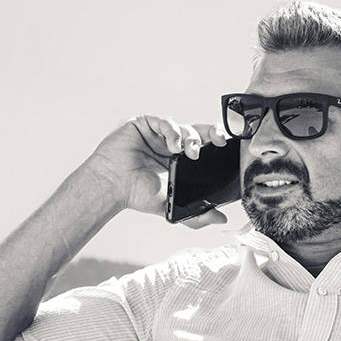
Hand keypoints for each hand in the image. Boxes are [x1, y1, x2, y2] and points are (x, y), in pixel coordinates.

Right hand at [83, 115, 230, 227]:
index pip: (206, 148)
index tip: (227, 147)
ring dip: (192, 138)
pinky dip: (173, 131)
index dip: (217, 144)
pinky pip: (165, 122)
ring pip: (185, 127)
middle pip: (200, 132)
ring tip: (189, 153)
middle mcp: (172, 145)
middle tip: (219, 141)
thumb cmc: (137, 195)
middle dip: (213, 133)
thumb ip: (197, 214)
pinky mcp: (145, 124)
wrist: (113, 187)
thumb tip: (221, 219)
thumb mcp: (173, 206)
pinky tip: (174, 145)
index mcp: (182, 160)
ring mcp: (159, 133)